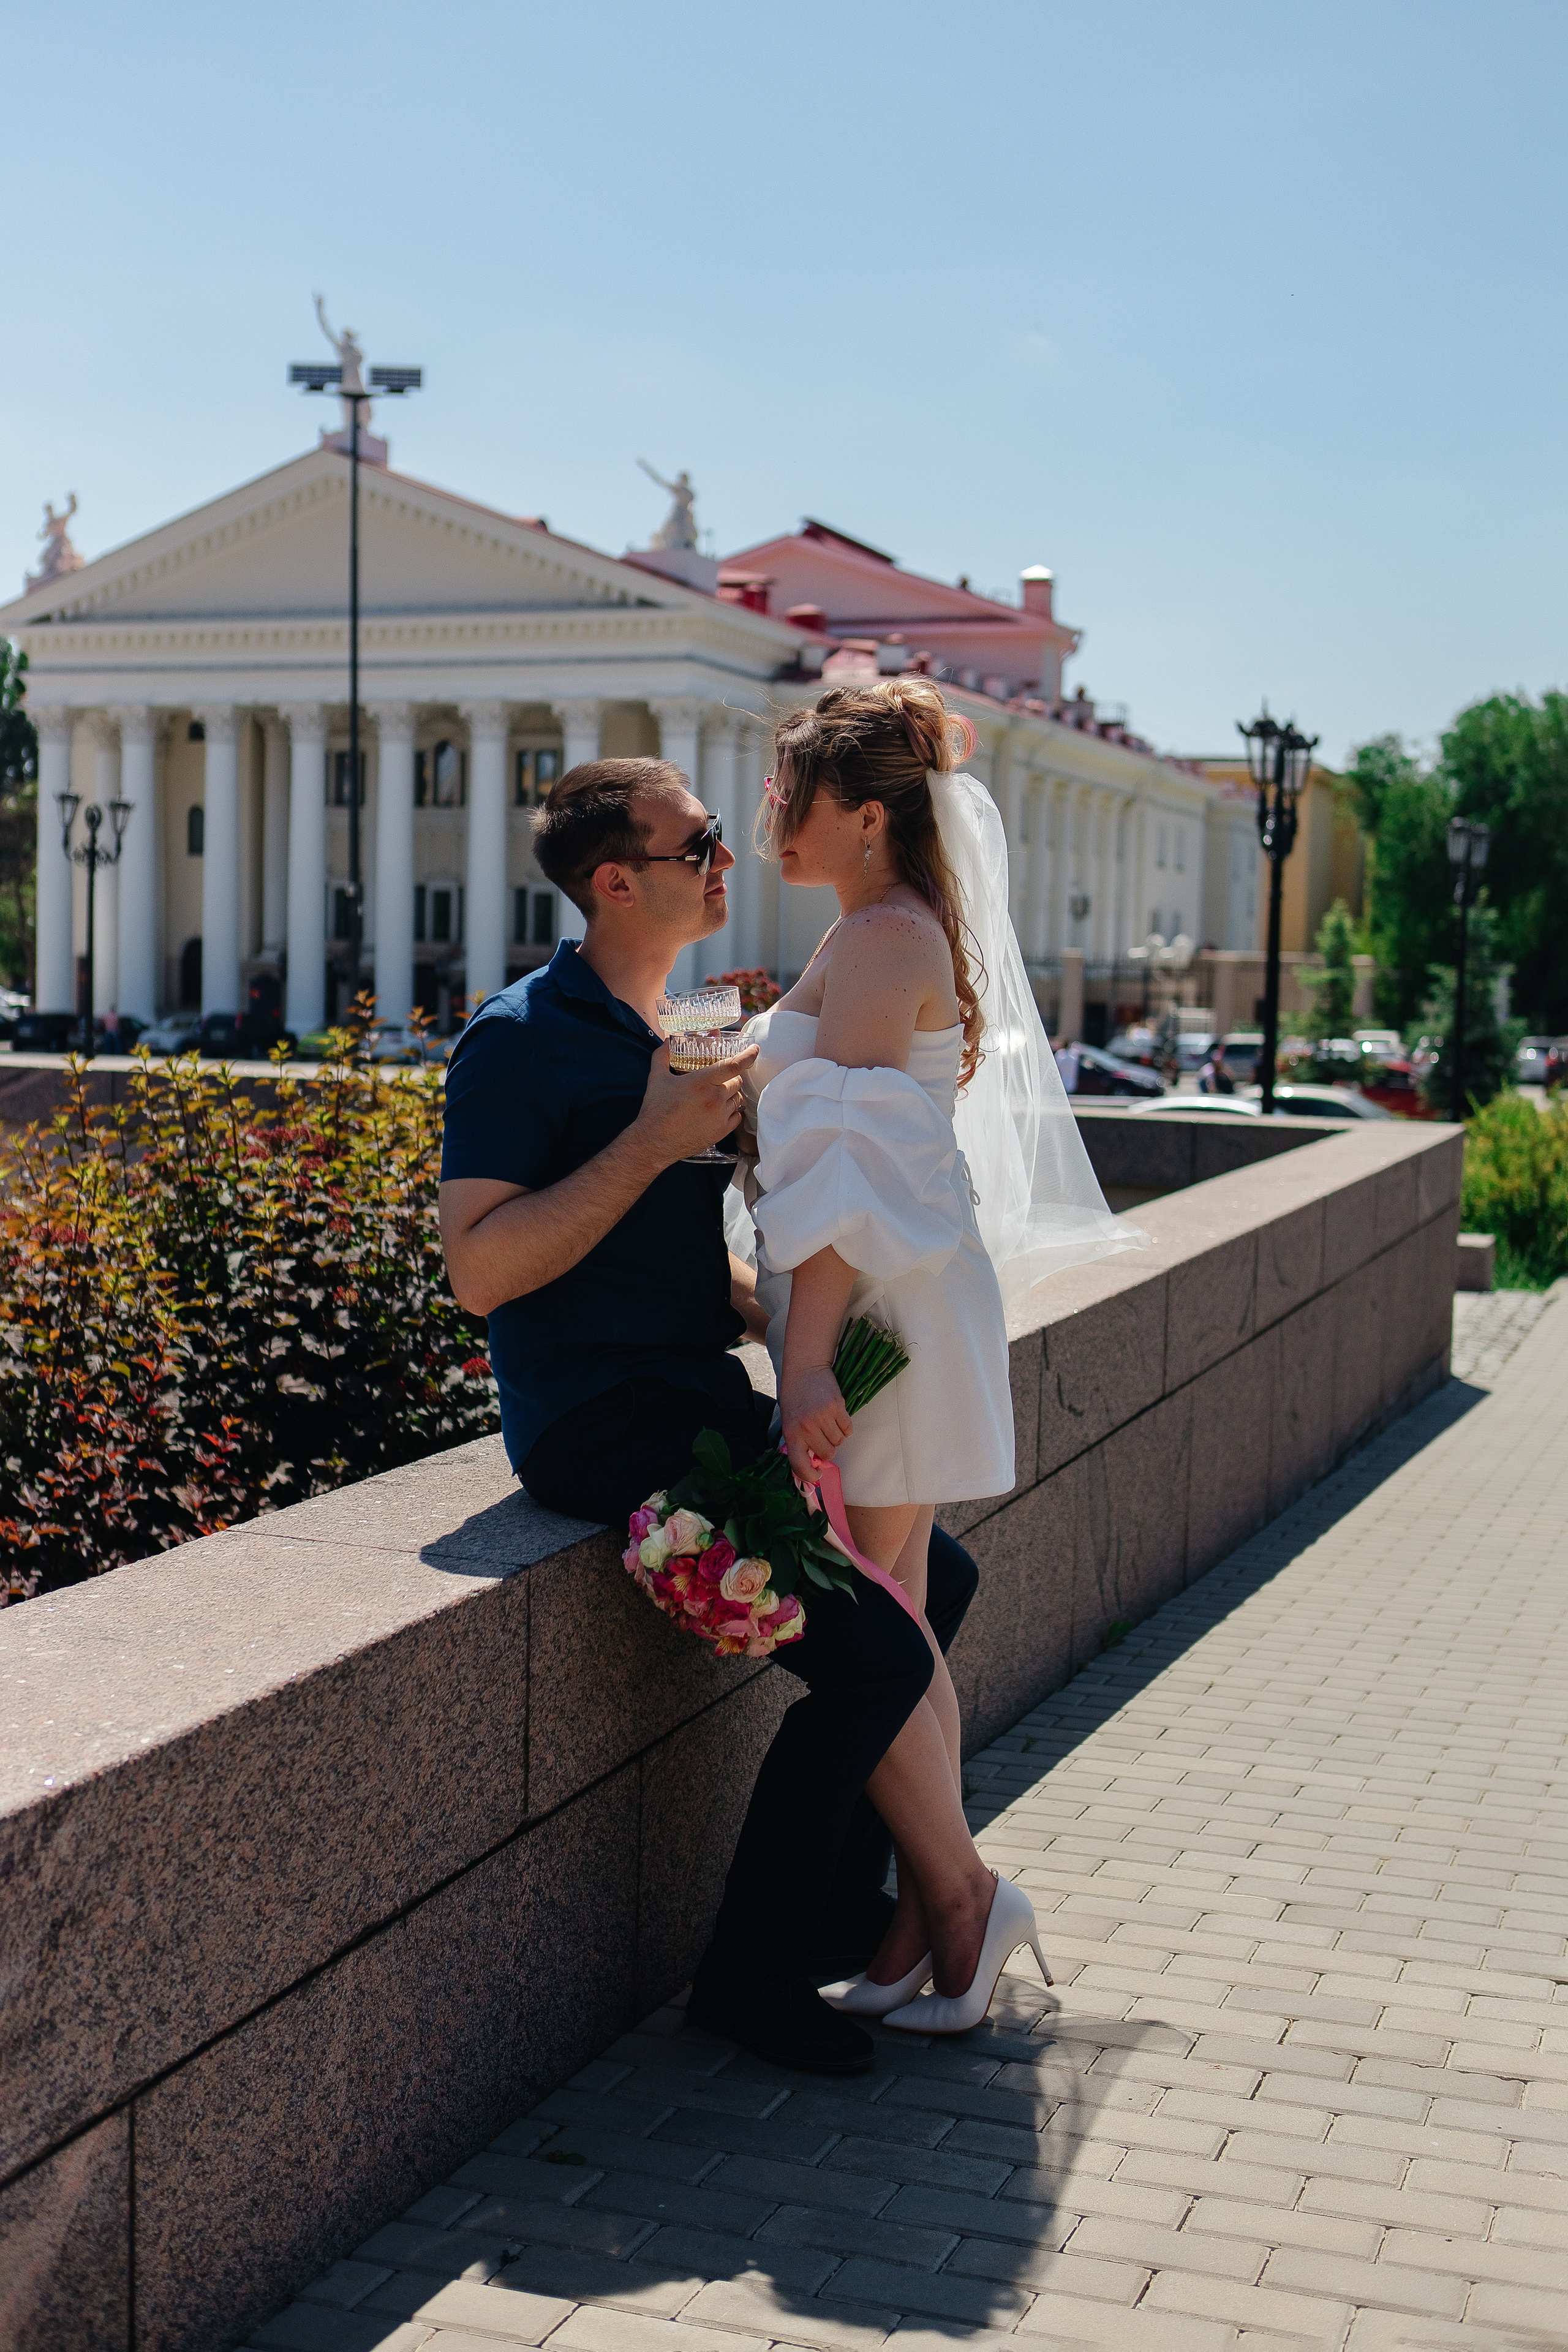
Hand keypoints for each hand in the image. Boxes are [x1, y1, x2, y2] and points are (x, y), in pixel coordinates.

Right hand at [633, 1041, 757, 1168]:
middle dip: (732, 1077)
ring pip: (738, 1098)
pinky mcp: (721, 1131)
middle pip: (737, 1081)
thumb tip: (667, 1042)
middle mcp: (715, 1098)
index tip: (754, 1050)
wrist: (655, 1142)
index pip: (733, 1065)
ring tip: (718, 1095)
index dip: (748, 1056)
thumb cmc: (656, 1110)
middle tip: (720, 1078)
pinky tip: (720, 1110)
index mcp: (701, 1081)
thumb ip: (662, 1057)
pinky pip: (737, 1116)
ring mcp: (720, 1115)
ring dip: (732, 1094)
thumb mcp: (657, 1078)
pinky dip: (732, 1111)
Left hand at [781, 1363, 851, 1483]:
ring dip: (836, 1436)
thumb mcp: (789, 1419)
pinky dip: (845, 1426)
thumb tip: (813, 1460)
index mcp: (792, 1432)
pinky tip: (836, 1415)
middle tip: (823, 1436)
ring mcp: (823, 1418)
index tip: (816, 1476)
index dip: (809, 1476)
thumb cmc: (794, 1395)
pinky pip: (848, 1429)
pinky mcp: (837, 1408)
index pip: (800, 1464)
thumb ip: (799, 1439)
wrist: (804, 1368)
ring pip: (839, 1442)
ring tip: (828, 1422)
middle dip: (828, 1449)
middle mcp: (807, 1428)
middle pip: (827, 1453)